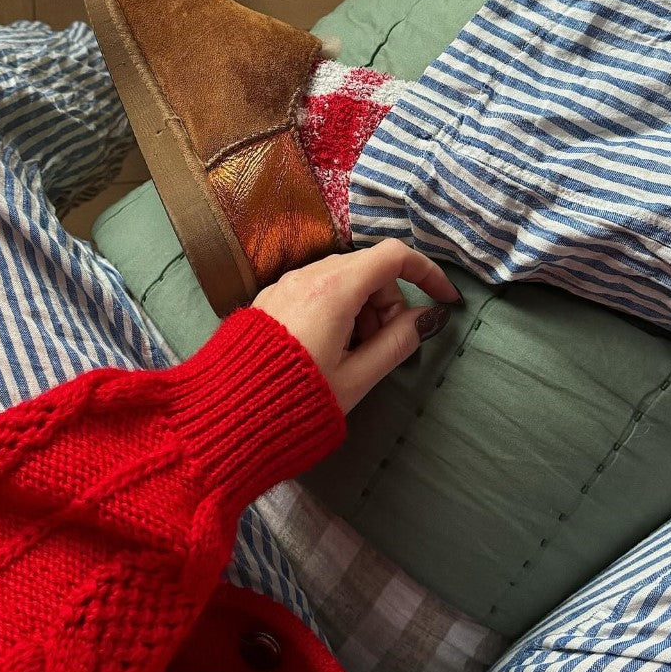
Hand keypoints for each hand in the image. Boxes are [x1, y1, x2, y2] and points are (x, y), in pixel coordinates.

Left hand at [252, 238, 460, 412]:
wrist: (227, 416)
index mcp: (334, 288)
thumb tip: (428, 317)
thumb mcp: (357, 377)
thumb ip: (398, 342)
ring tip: (353, 356)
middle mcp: (308, 275)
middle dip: (388, 303)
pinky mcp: (270, 298)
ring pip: (342, 279)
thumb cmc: (296, 400)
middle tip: (383, 347)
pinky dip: (337, 309)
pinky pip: (317, 289)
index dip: (427, 272)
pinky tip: (328, 350)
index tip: (443, 299)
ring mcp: (285, 284)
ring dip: (362, 308)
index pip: (393, 256)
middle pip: (368, 269)